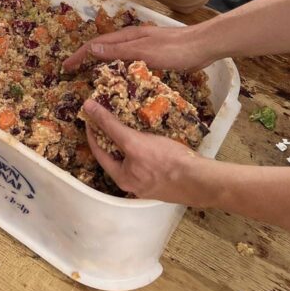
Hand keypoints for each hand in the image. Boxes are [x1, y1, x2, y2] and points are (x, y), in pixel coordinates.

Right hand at [63, 22, 208, 72]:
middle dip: (87, 58)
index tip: (66, 67)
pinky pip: (129, 62)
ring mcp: (143, 46)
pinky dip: (119, 69)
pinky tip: (122, 80)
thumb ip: (118, 51)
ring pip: (116, 55)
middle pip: (103, 47)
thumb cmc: (174, 49)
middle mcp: (132, 39)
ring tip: (94, 78)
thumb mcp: (144, 52)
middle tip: (75, 73)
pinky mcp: (154, 55)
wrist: (203, 46)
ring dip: (103, 64)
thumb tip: (92, 49)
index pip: (95, 44)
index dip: (80, 55)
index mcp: (127, 37)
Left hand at [83, 99, 209, 202]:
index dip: (93, 131)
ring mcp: (149, 182)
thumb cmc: (166, 162)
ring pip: (132, 157)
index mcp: (121, 178)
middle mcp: (132, 183)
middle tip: (109, 116)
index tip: (91, 115)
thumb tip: (88, 107)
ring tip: (128, 121)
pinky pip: (148, 159)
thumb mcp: (134, 141)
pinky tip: (149, 135)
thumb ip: (110, 125)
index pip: (99, 151)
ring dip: (128, 140)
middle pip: (115, 155)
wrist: (201, 180)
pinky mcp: (164, 178)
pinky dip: (144, 146)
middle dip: (111, 136)